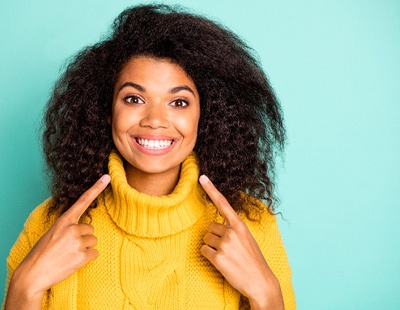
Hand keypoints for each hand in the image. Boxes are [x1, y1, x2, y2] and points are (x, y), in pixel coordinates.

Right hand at [5, 175, 110, 307]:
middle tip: (68, 247)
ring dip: (85, 247)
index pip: (83, 201)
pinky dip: (87, 258)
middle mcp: (72, 228)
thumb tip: (82, 226)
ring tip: (69, 254)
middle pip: (90, 229)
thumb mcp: (52, 233)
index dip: (96, 188)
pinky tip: (74, 261)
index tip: (106, 177)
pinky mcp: (82, 256)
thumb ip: (67, 226)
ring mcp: (77, 242)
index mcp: (64, 220)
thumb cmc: (41, 253)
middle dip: (83, 237)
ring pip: (93, 241)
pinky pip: (94, 253)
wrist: (33, 274)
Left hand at [199, 175, 282, 309]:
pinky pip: (204, 251)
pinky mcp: (218, 258)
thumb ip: (234, 229)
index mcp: (240, 225)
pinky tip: (221, 262)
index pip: (223, 203)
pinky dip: (209, 256)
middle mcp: (232, 232)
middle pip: (210, 227)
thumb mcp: (247, 239)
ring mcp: (225, 245)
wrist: (261, 282)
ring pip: (206, 239)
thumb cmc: (253, 260)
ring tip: (227, 256)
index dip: (211, 189)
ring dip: (212, 247)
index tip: (202, 177)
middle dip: (215, 236)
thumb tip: (215, 226)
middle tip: (227, 248)